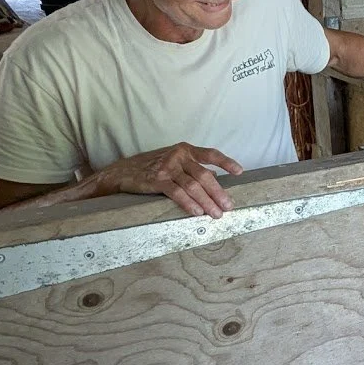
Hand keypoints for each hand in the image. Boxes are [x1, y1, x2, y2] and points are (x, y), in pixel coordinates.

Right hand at [94, 142, 242, 218]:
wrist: (124, 171)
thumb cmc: (153, 166)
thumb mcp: (174, 161)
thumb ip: (193, 168)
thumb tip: (216, 181)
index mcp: (185, 150)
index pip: (210, 154)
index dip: (226, 162)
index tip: (239, 172)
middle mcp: (178, 156)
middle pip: (204, 175)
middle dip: (218, 192)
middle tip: (228, 206)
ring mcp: (168, 168)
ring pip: (193, 186)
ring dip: (207, 202)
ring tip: (216, 214)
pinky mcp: (157, 180)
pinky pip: (177, 193)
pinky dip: (189, 204)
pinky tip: (197, 212)